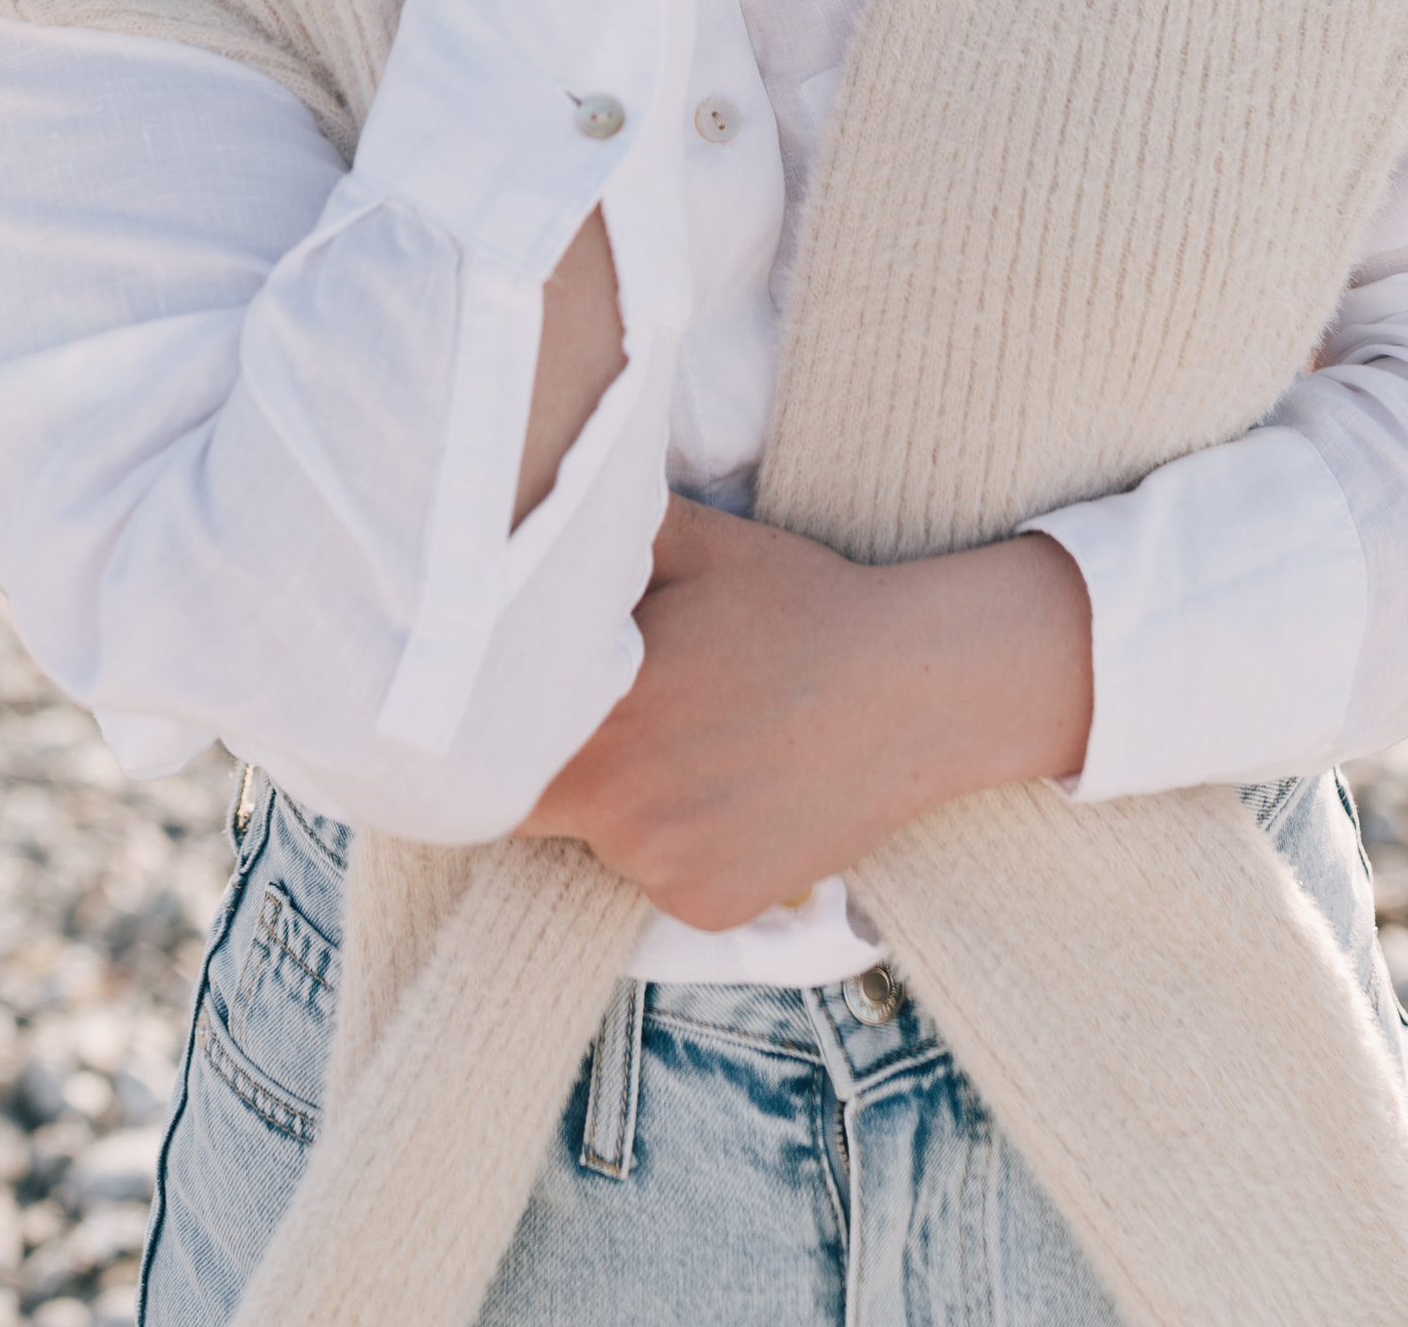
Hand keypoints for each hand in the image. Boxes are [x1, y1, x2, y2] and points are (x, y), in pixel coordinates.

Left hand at [517, 495, 1094, 932]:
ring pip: (605, 841)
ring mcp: (664, 868)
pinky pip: (665, 881)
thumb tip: (523, 500)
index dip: (495, 721)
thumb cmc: (801, 604)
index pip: (489, 743)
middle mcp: (616, 807)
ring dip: (628, 805)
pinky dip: (686, 846)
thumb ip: (595, 530)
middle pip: (537, 803)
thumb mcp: (691, 541)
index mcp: (596, 714)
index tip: (515, 699)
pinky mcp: (710, 908)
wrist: (917, 688)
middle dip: (554, 766)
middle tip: (625, 715)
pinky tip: (739, 789)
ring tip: (702, 740)